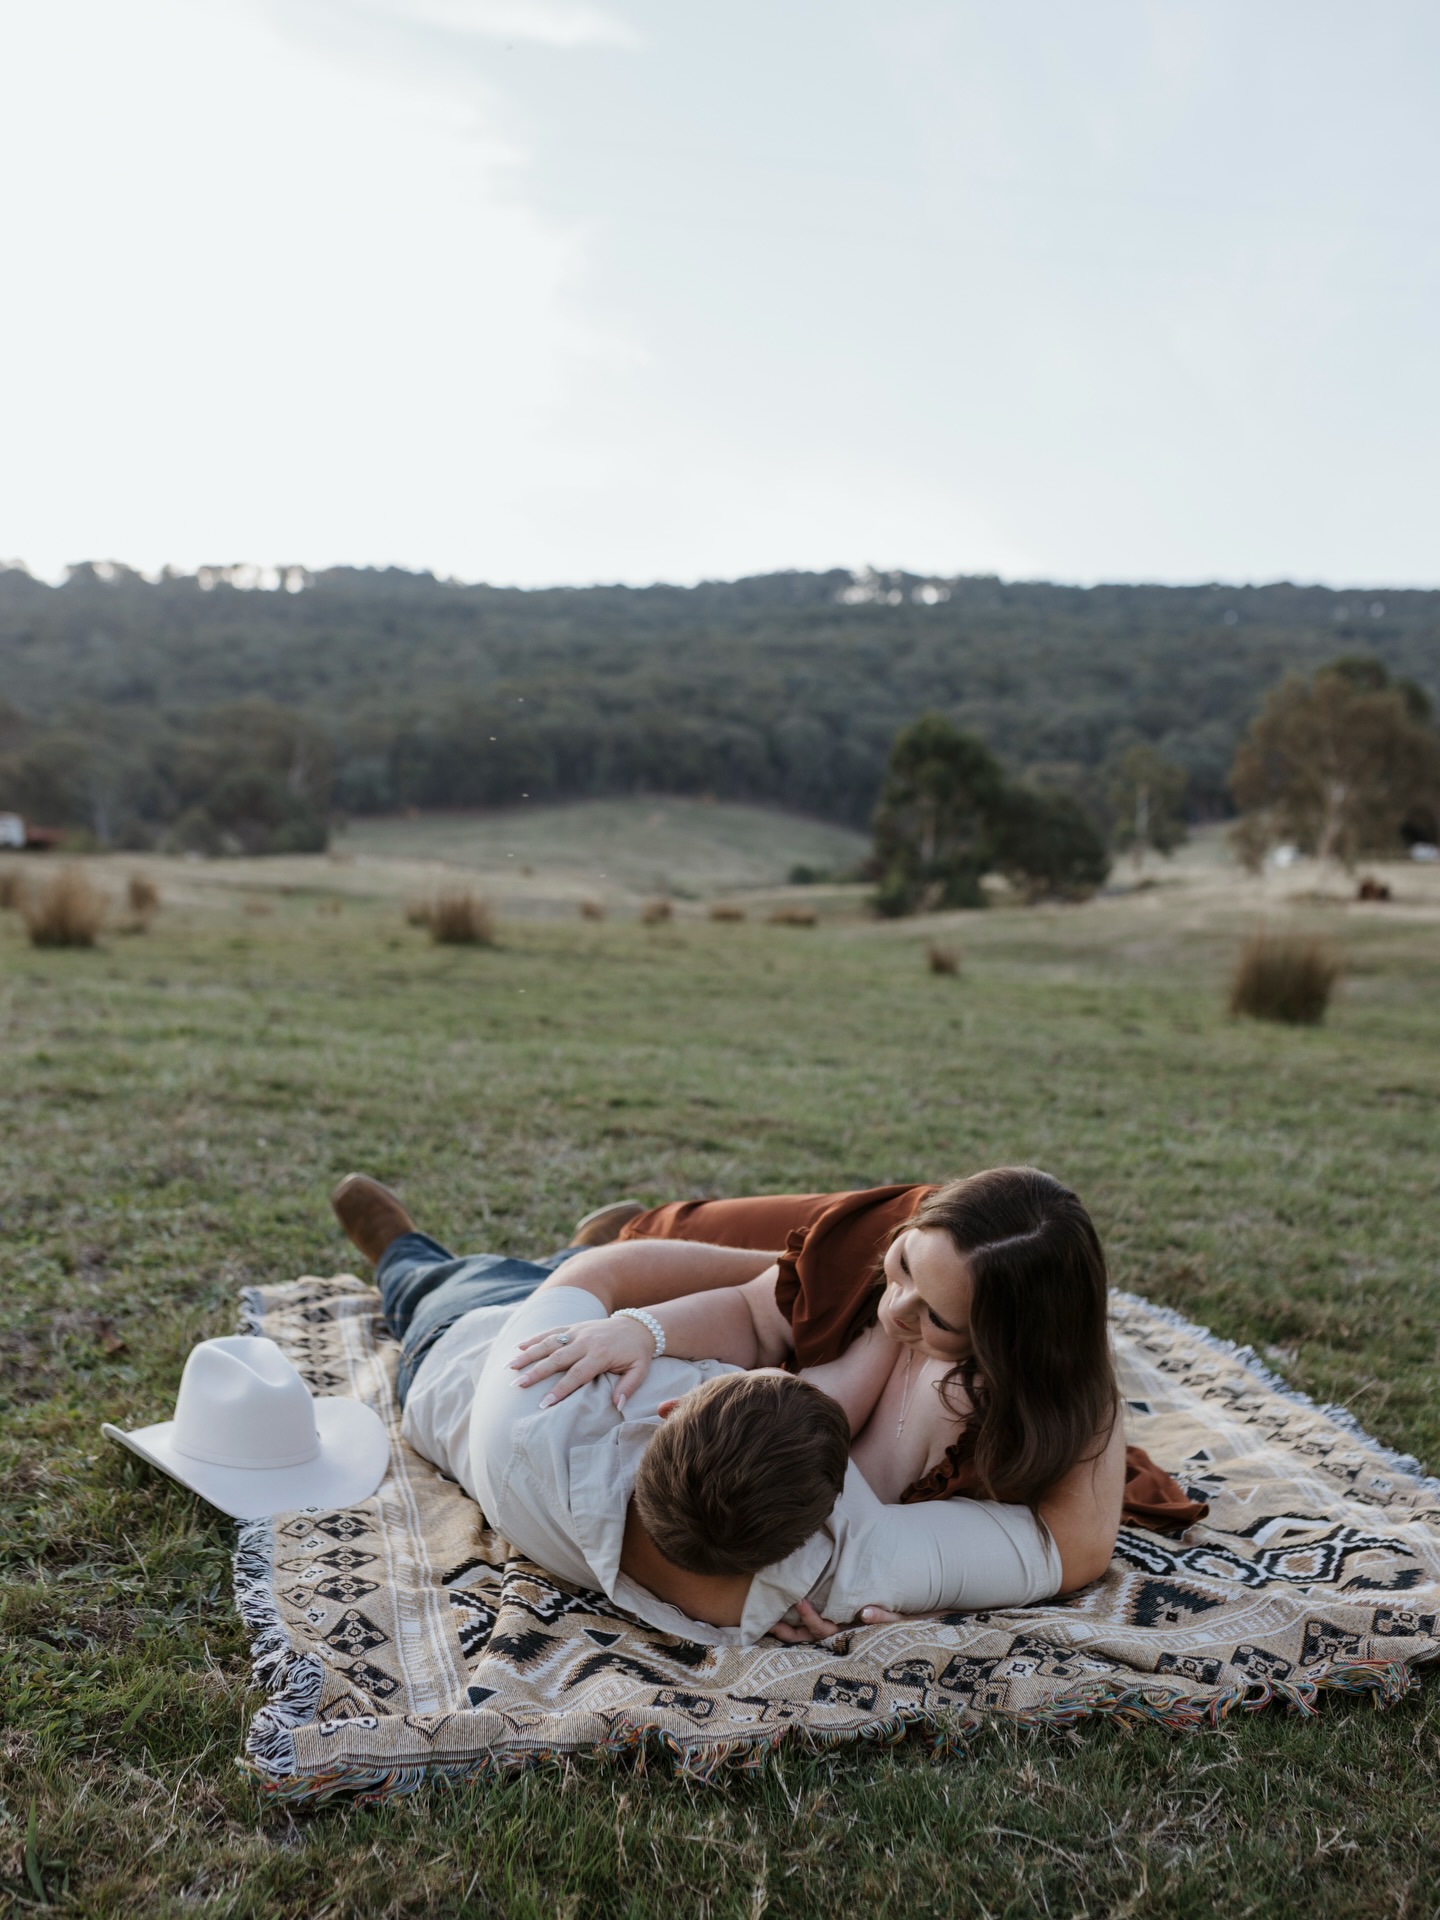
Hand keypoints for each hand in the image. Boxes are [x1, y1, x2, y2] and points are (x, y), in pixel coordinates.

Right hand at [509, 1316, 656, 1409]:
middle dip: (536, 1373)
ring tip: (510, 1367)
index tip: (544, 1404)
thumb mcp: (639, 1370)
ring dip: (528, 1354)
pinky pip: (551, 1331)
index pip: (576, 1375)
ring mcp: (578, 1332)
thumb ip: (628, 1387)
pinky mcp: (574, 1326)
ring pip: (549, 1343)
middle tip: (518, 1386)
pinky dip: (534, 1338)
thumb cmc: (637, 1353)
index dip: (560, 1389)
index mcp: (600, 1354)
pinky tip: (518, 1347)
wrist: (639, 1326)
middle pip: (557, 1359)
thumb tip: (617, 1405)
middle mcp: (586, 1341)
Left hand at [769, 1601, 916, 1642]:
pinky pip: (816, 1632)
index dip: (811, 1617)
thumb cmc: (906, 1625)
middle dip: (790, 1631)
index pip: (825, 1629)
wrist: (914, 1634)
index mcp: (852, 1634)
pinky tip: (784, 1620)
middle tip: (771, 1619)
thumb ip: (883, 1616)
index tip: (799, 1601)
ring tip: (770, 1622)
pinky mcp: (840, 1629)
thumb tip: (864, 1611)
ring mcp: (840, 1635)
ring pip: (810, 1637)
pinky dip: (801, 1628)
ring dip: (791, 1630)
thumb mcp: (899, 1621)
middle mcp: (842, 1637)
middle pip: (811, 1637)